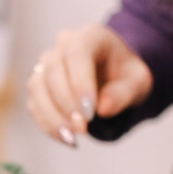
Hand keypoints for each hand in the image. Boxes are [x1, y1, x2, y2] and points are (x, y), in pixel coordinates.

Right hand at [26, 24, 152, 147]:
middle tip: (83, 128)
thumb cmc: (126, 75)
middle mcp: (64, 44)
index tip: (90, 112)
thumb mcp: (138, 82)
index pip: (78, 53)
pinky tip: (65, 138)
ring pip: (37, 86)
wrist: (116, 77)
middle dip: (66, 102)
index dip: (80, 82)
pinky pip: (34, 103)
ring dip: (52, 115)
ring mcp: (47, 63)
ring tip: (72, 137)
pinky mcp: (39, 84)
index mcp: (92, 36)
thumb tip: (103, 109)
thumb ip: (124, 93)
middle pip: (54, 69)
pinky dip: (46, 123)